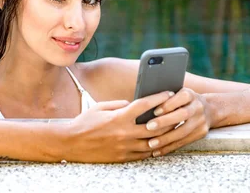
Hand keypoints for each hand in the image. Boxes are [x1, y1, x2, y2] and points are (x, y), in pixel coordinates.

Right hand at [60, 91, 176, 162]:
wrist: (71, 143)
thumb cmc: (85, 122)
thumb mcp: (101, 107)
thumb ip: (119, 104)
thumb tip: (132, 103)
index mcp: (119, 117)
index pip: (145, 105)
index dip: (159, 97)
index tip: (168, 92)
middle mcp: (125, 132)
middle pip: (155, 126)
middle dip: (169, 118)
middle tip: (178, 112)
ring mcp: (125, 147)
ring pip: (153, 142)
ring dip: (165, 135)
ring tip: (174, 129)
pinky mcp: (123, 157)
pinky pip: (144, 154)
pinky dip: (153, 148)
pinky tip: (159, 143)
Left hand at [142, 88, 210, 156]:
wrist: (210, 109)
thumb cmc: (182, 101)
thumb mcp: (177, 94)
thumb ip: (164, 97)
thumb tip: (141, 103)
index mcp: (190, 94)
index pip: (181, 97)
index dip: (168, 104)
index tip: (154, 110)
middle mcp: (198, 106)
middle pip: (183, 114)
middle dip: (165, 121)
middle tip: (149, 127)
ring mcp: (201, 121)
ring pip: (183, 132)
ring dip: (166, 139)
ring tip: (150, 144)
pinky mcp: (201, 134)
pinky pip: (183, 142)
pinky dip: (169, 147)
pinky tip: (157, 151)